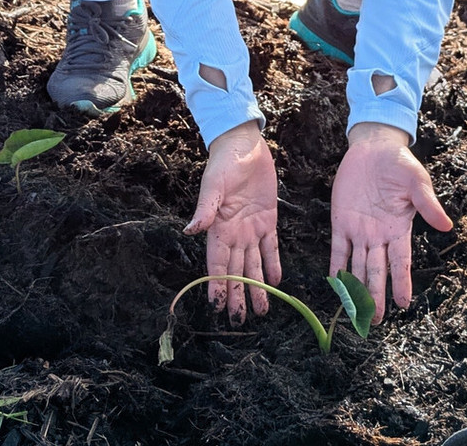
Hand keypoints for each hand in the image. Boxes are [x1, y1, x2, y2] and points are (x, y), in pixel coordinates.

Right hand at [184, 120, 281, 324]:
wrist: (244, 146)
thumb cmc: (224, 163)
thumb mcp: (213, 186)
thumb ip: (204, 210)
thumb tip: (189, 231)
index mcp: (218, 228)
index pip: (218, 264)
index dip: (218, 285)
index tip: (217, 307)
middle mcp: (234, 234)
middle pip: (236, 271)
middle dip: (238, 295)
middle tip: (241, 320)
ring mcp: (251, 228)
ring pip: (254, 265)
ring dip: (258, 287)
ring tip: (262, 310)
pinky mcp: (268, 219)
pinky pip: (271, 247)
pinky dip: (273, 264)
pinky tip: (277, 282)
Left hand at [329, 122, 452, 323]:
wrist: (374, 147)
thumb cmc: (400, 164)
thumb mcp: (417, 182)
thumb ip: (428, 204)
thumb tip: (447, 226)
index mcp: (399, 228)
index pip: (401, 261)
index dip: (402, 282)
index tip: (404, 303)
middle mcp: (379, 235)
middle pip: (377, 270)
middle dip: (375, 295)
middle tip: (374, 320)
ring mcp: (359, 230)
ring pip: (357, 265)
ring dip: (356, 288)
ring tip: (355, 312)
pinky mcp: (341, 220)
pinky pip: (338, 248)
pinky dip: (336, 266)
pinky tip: (334, 283)